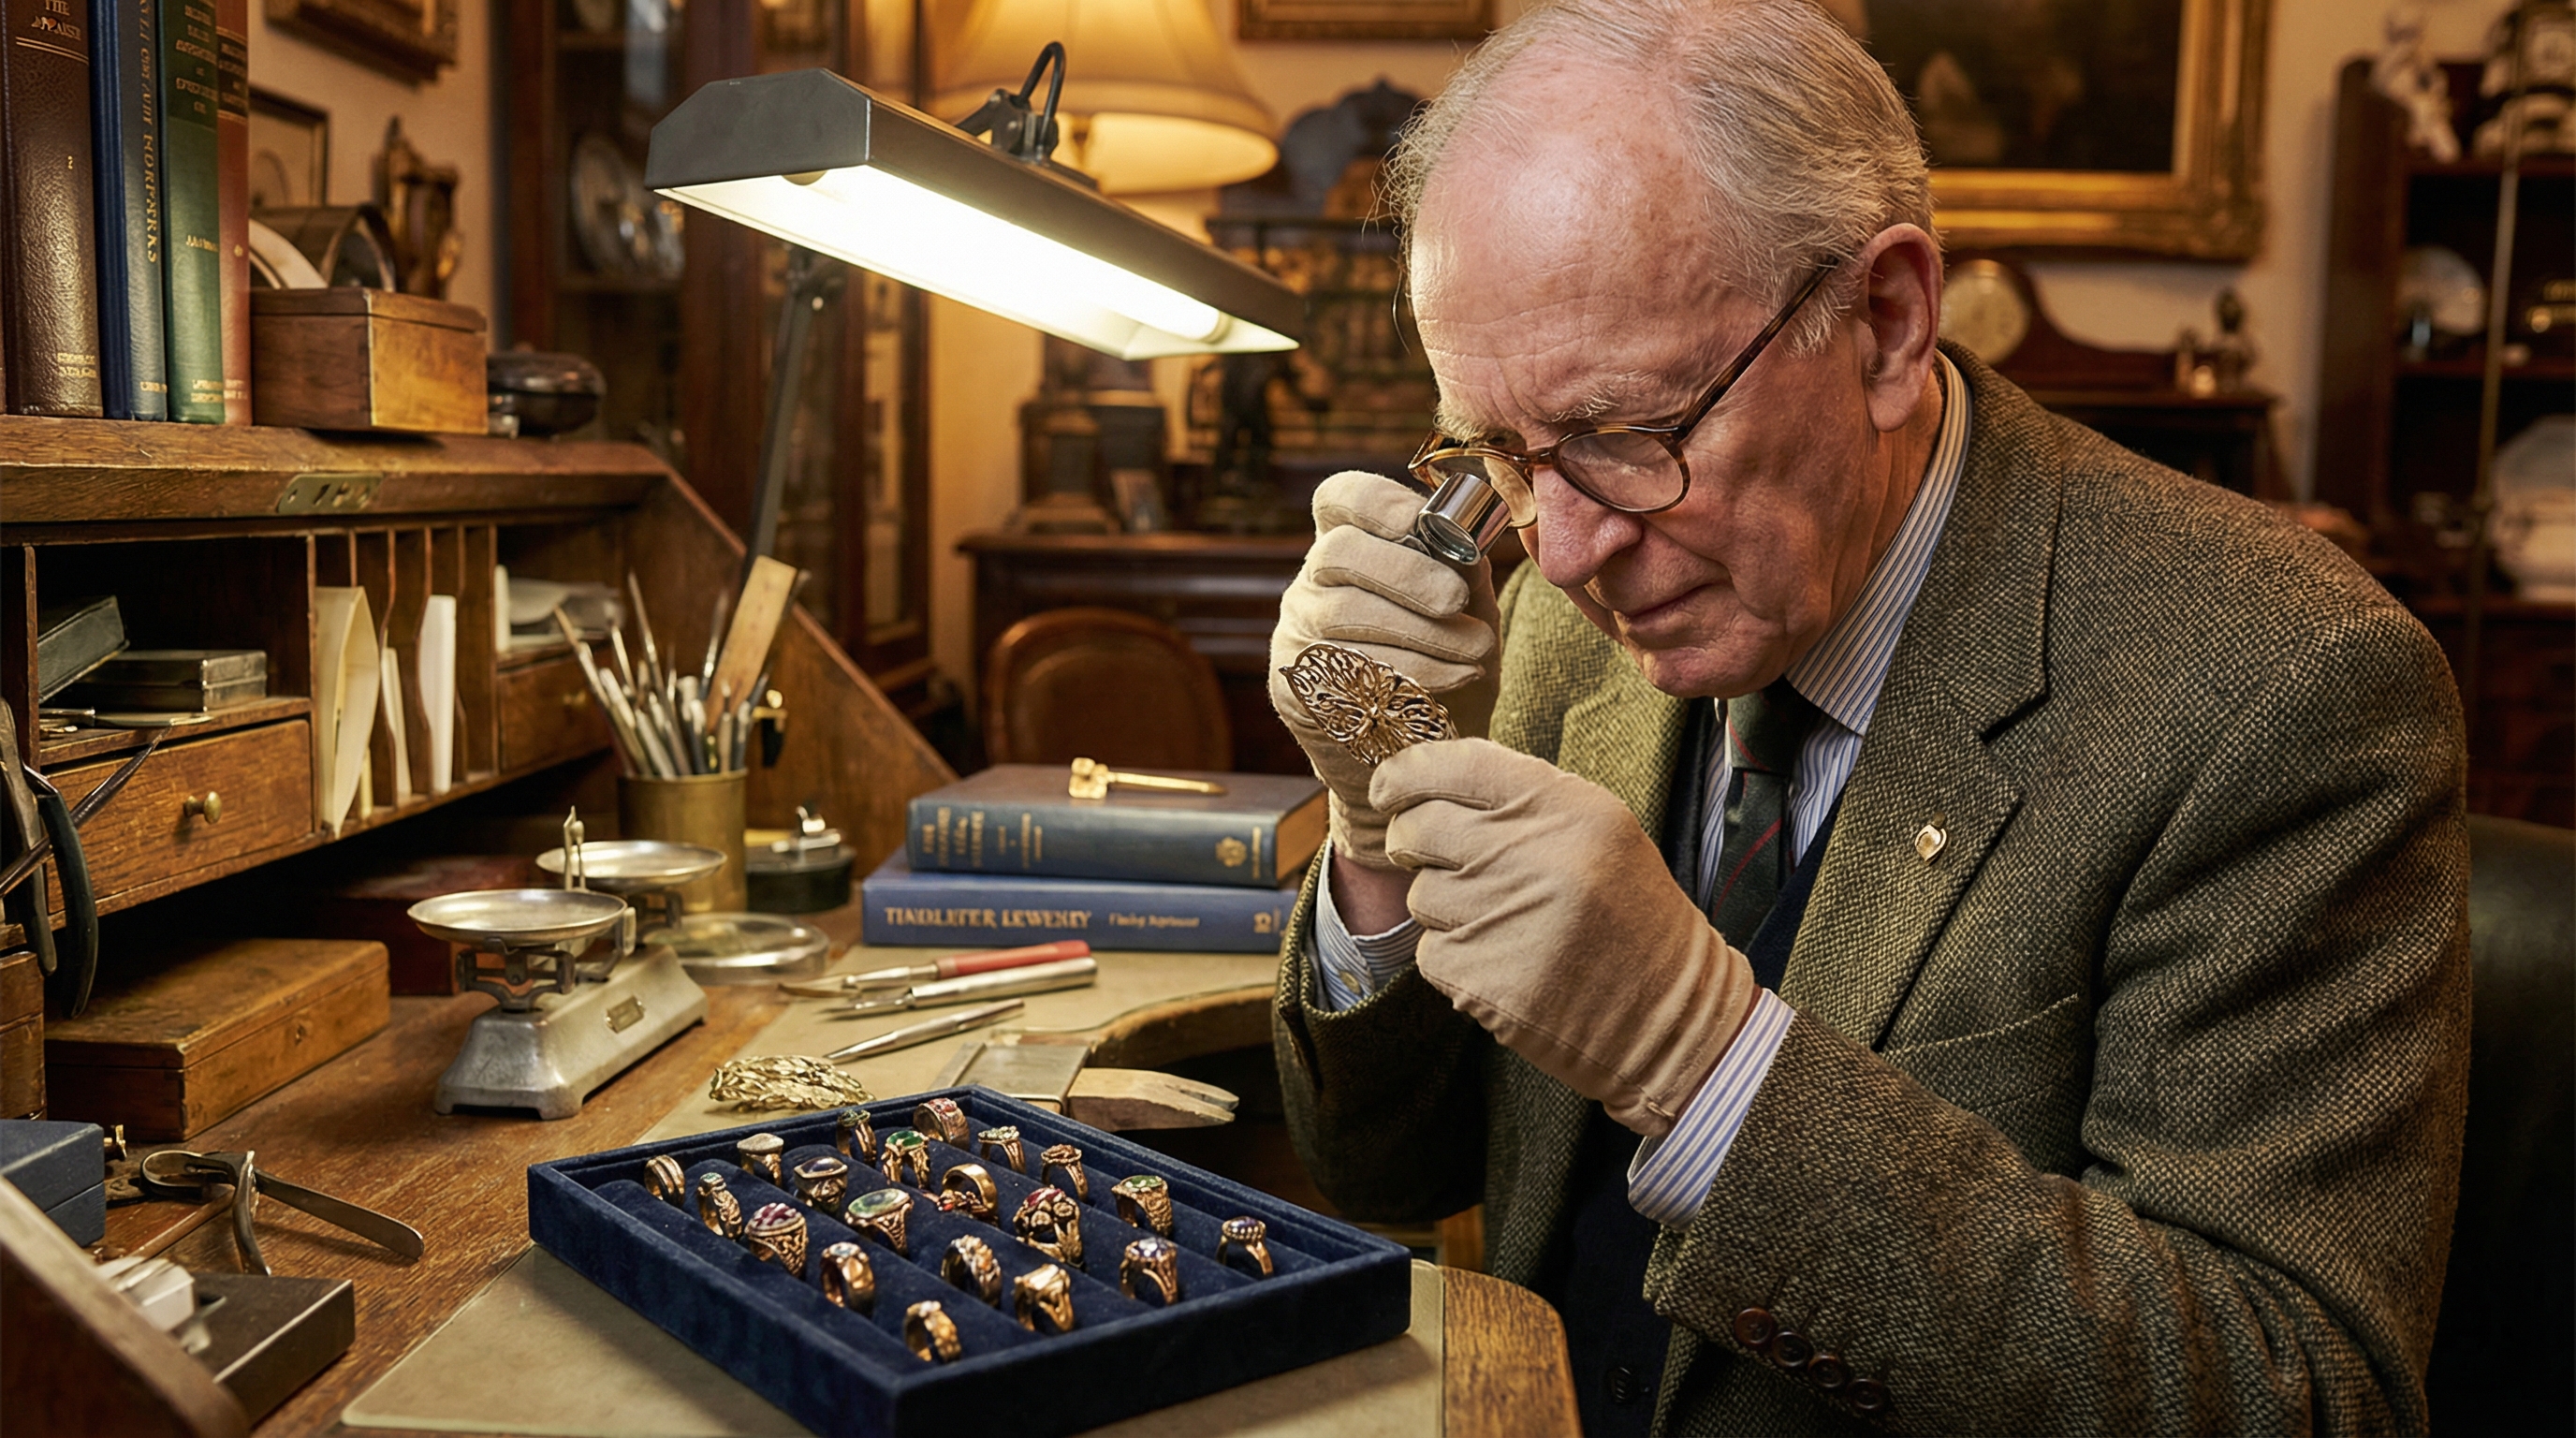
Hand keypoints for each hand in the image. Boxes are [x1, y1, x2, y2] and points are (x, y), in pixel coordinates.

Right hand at [1269, 472, 1499, 871]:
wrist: (1420, 747)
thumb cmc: (1445, 660)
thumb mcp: (1467, 607)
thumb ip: (1464, 568)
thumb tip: (1469, 537)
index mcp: (1351, 544)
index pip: (1339, 499)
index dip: (1373, 501)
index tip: (1415, 521)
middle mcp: (1314, 582)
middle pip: (1338, 553)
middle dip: (1405, 574)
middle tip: (1456, 600)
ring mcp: (1298, 631)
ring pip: (1343, 615)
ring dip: (1419, 632)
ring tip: (1476, 649)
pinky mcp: (1297, 684)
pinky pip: (1344, 670)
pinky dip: (1410, 674)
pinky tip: (1456, 678)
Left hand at [1373, 738, 1759, 1137]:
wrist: (1670, 1017)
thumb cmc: (1628, 915)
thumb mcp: (1598, 832)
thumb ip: (1521, 800)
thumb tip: (1427, 780)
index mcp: (1566, 807)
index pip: (1454, 764)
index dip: (1405, 774)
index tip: (1389, 788)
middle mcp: (1532, 855)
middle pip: (1418, 828)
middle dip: (1411, 841)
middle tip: (1435, 857)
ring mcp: (1504, 919)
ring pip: (1420, 894)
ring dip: (1443, 906)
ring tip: (1501, 920)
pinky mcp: (1483, 979)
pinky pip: (1431, 952)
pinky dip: (1454, 957)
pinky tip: (1503, 961)